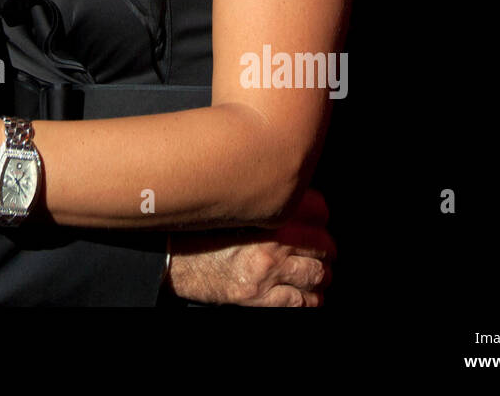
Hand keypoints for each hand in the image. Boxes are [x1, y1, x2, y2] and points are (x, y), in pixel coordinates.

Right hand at [164, 188, 333, 305]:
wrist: (174, 261)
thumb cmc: (199, 230)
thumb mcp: (232, 206)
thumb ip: (262, 203)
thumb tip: (288, 196)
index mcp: (264, 215)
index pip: (316, 209)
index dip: (321, 214)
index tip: (319, 218)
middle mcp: (270, 245)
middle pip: (323, 244)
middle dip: (326, 248)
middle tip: (323, 249)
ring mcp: (269, 274)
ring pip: (318, 274)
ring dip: (321, 274)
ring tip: (316, 272)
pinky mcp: (263, 299)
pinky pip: (303, 302)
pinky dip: (311, 298)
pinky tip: (307, 293)